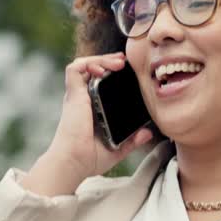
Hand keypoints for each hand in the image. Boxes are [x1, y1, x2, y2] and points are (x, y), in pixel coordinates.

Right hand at [23, 53, 153, 196]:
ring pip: (84, 64)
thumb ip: (132, 140)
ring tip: (118, 62)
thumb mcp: (116, 148)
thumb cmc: (89, 158)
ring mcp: (76, 96)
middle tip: (124, 61)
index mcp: (90, 108)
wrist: (74, 161)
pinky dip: (88, 63)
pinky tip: (102, 70)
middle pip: (92, 69)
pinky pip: (75, 69)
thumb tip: (148, 133)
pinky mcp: (72, 95)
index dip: (110, 73)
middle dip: (108, 61)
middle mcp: (82, 99)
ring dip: (101, 59)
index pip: (98, 82)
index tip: (126, 71)